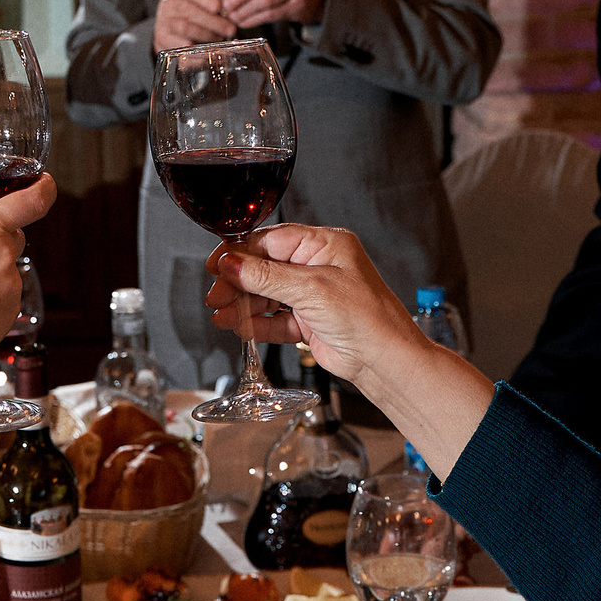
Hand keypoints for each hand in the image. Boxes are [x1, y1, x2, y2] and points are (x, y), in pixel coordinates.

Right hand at [153, 0, 237, 52]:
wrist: (169, 26)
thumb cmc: (191, 11)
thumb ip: (214, 2)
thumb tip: (232, 12)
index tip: (219, 7)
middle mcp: (168, 3)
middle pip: (190, 12)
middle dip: (213, 22)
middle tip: (230, 29)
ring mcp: (163, 21)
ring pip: (186, 28)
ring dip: (207, 35)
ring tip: (220, 38)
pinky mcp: (162, 38)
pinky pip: (180, 46)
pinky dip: (196, 50)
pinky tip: (208, 51)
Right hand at [203, 224, 422, 392]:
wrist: (385, 360)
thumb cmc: (366, 317)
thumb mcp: (311, 288)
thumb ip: (267, 276)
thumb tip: (231, 262)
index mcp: (324, 244)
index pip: (272, 240)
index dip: (241, 253)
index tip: (217, 265)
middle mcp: (318, 266)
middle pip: (265, 268)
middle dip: (238, 282)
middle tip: (216, 295)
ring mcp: (314, 294)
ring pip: (267, 295)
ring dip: (243, 305)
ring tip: (221, 315)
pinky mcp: (310, 321)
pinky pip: (275, 319)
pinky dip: (256, 323)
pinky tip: (237, 325)